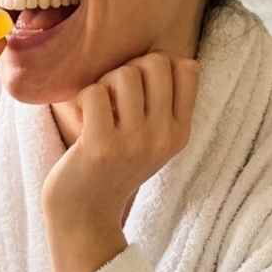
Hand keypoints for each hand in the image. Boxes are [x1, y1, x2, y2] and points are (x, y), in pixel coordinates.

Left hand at [42, 52, 200, 232]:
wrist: (84, 214)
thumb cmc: (112, 168)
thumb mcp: (152, 141)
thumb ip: (164, 105)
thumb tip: (171, 57)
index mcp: (179, 133)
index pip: (188, 68)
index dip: (158, 66)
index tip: (138, 89)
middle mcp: (163, 137)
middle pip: (155, 63)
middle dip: (128, 69)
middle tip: (113, 97)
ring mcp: (134, 142)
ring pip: (125, 73)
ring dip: (104, 83)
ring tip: (98, 109)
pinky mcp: (102, 146)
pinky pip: (95, 92)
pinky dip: (82, 99)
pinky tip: (82, 119)